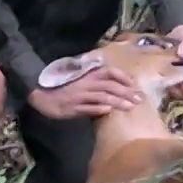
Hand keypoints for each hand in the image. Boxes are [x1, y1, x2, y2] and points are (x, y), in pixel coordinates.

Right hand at [26, 66, 142, 119]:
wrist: (43, 97)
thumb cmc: (66, 90)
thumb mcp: (82, 83)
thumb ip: (98, 83)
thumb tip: (118, 89)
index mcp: (89, 76)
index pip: (109, 71)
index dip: (123, 76)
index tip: (135, 84)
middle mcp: (86, 84)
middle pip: (110, 85)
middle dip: (126, 92)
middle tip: (139, 100)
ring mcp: (80, 95)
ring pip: (102, 96)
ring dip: (117, 101)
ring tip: (129, 106)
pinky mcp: (73, 107)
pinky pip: (87, 107)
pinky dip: (98, 108)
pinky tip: (108, 110)